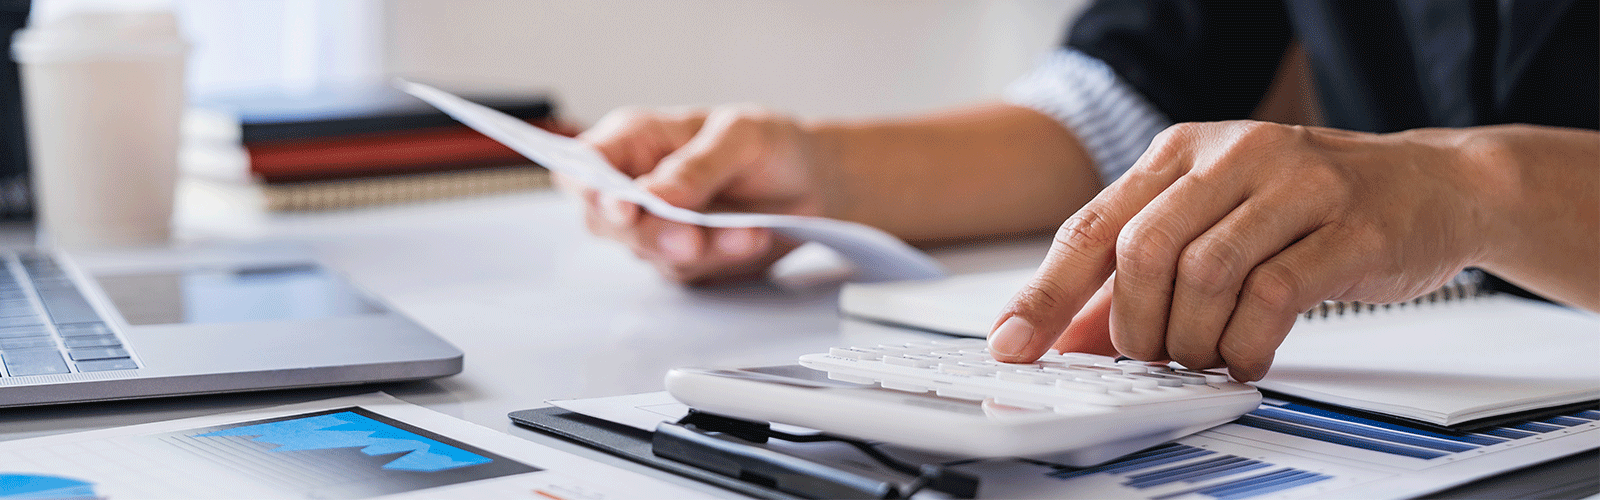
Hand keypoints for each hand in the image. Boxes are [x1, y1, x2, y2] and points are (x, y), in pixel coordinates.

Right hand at [566, 105, 829, 283]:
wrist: (809, 184)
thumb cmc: (766, 145)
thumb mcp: (740, 135)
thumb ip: (696, 165)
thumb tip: (655, 194)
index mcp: (634, 140)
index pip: (585, 163)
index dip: (591, 188)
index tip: (621, 207)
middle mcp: (634, 186)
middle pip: (606, 221)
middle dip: (651, 232)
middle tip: (691, 237)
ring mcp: (655, 228)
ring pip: (651, 252)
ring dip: (702, 246)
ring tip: (747, 230)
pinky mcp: (682, 261)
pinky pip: (689, 270)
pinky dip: (723, 257)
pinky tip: (751, 238)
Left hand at [989, 121, 1503, 380]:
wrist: (1434, 185)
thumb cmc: (1311, 207)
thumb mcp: (1214, 223)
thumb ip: (1140, 276)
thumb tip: (1067, 336)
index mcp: (1182, 151)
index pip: (1092, 226)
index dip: (1046, 292)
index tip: (1014, 342)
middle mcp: (1232, 155)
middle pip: (1142, 251)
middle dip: (1132, 324)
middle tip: (1148, 358)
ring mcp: (1294, 185)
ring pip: (1204, 274)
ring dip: (1190, 338)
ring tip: (1201, 359)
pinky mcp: (1348, 225)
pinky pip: (1274, 294)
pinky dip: (1247, 341)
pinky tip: (1246, 357)